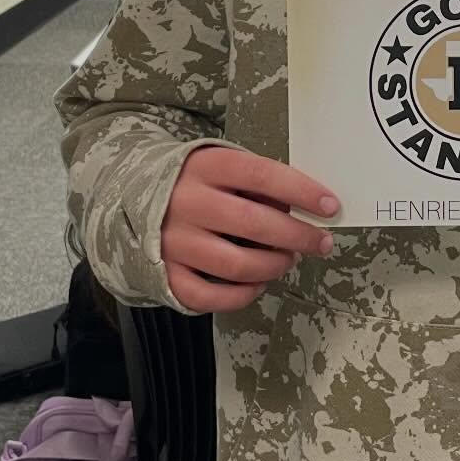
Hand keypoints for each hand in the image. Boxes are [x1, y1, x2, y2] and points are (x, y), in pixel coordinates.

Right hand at [161, 147, 337, 313]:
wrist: (129, 194)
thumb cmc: (191, 181)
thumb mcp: (220, 164)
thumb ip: (256, 183)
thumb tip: (302, 208)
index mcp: (205, 167)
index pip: (262, 175)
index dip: (301, 191)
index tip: (330, 206)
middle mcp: (186, 203)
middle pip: (254, 224)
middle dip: (298, 236)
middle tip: (320, 243)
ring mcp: (173, 242)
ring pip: (237, 265)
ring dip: (274, 266)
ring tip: (287, 260)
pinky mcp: (165, 274)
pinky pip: (210, 296)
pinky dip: (242, 295)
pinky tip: (258, 284)